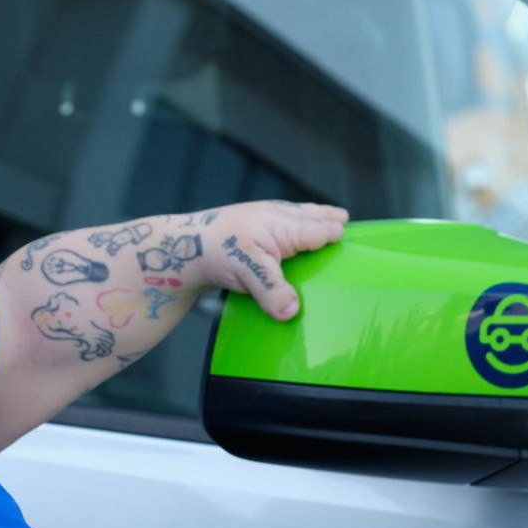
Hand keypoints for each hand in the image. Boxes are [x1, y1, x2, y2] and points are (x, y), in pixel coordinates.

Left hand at [196, 200, 347, 320]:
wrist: (180, 246)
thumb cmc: (217, 251)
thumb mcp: (249, 273)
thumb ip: (273, 291)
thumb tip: (292, 312)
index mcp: (284, 225)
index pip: (319, 230)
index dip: (334, 232)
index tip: (347, 233)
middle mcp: (275, 217)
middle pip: (308, 215)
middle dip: (325, 216)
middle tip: (343, 217)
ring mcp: (259, 219)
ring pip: (292, 214)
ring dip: (308, 216)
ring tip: (323, 217)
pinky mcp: (247, 227)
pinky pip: (277, 221)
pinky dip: (288, 222)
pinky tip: (285, 230)